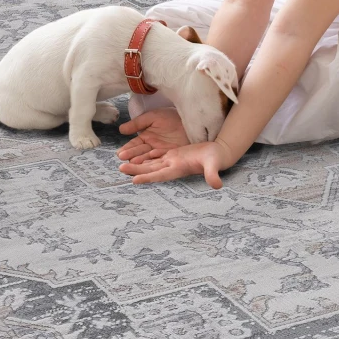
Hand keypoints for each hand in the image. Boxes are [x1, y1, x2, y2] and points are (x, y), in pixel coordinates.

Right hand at [116, 106, 189, 163]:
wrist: (190, 119)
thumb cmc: (172, 116)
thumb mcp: (153, 117)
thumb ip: (137, 123)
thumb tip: (121, 130)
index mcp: (147, 137)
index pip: (134, 145)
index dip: (128, 149)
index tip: (120, 154)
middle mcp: (152, 146)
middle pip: (139, 153)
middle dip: (131, 157)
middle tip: (123, 160)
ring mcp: (161, 152)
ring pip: (148, 160)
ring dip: (139, 163)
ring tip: (131, 165)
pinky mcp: (170, 156)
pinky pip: (159, 161)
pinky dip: (152, 164)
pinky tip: (145, 167)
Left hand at [118, 140, 234, 188]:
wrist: (219, 154)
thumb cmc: (216, 159)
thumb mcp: (214, 165)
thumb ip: (213, 174)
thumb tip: (217, 185)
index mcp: (179, 168)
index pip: (161, 174)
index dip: (148, 177)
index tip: (134, 180)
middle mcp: (173, 166)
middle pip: (151, 169)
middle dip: (136, 170)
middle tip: (120, 168)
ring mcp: (172, 161)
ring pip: (151, 163)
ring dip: (138, 164)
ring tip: (122, 164)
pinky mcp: (174, 155)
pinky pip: (157, 156)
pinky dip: (146, 157)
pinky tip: (136, 155)